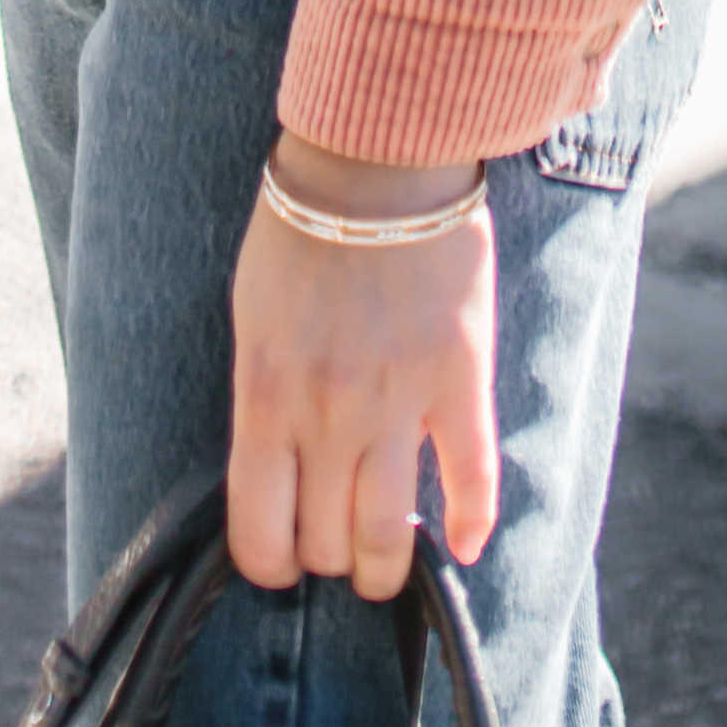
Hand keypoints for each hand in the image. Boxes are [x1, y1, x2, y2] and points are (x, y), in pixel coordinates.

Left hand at [226, 133, 498, 605]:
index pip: (259, 534)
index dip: (269, 566)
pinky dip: (471, 521)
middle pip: (327, 544)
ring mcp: (399, 401)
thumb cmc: (302, 233)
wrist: (379, 161)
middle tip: (335, 543)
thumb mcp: (254, 318)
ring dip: (386, 565)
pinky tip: (465, 544)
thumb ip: (264, 398)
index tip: (281, 560)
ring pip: (390, 534)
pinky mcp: (461, 378)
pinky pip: (472, 475)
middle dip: (328, 559)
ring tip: (386, 561)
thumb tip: (275, 469)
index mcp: (267, 399)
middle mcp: (329, 416)